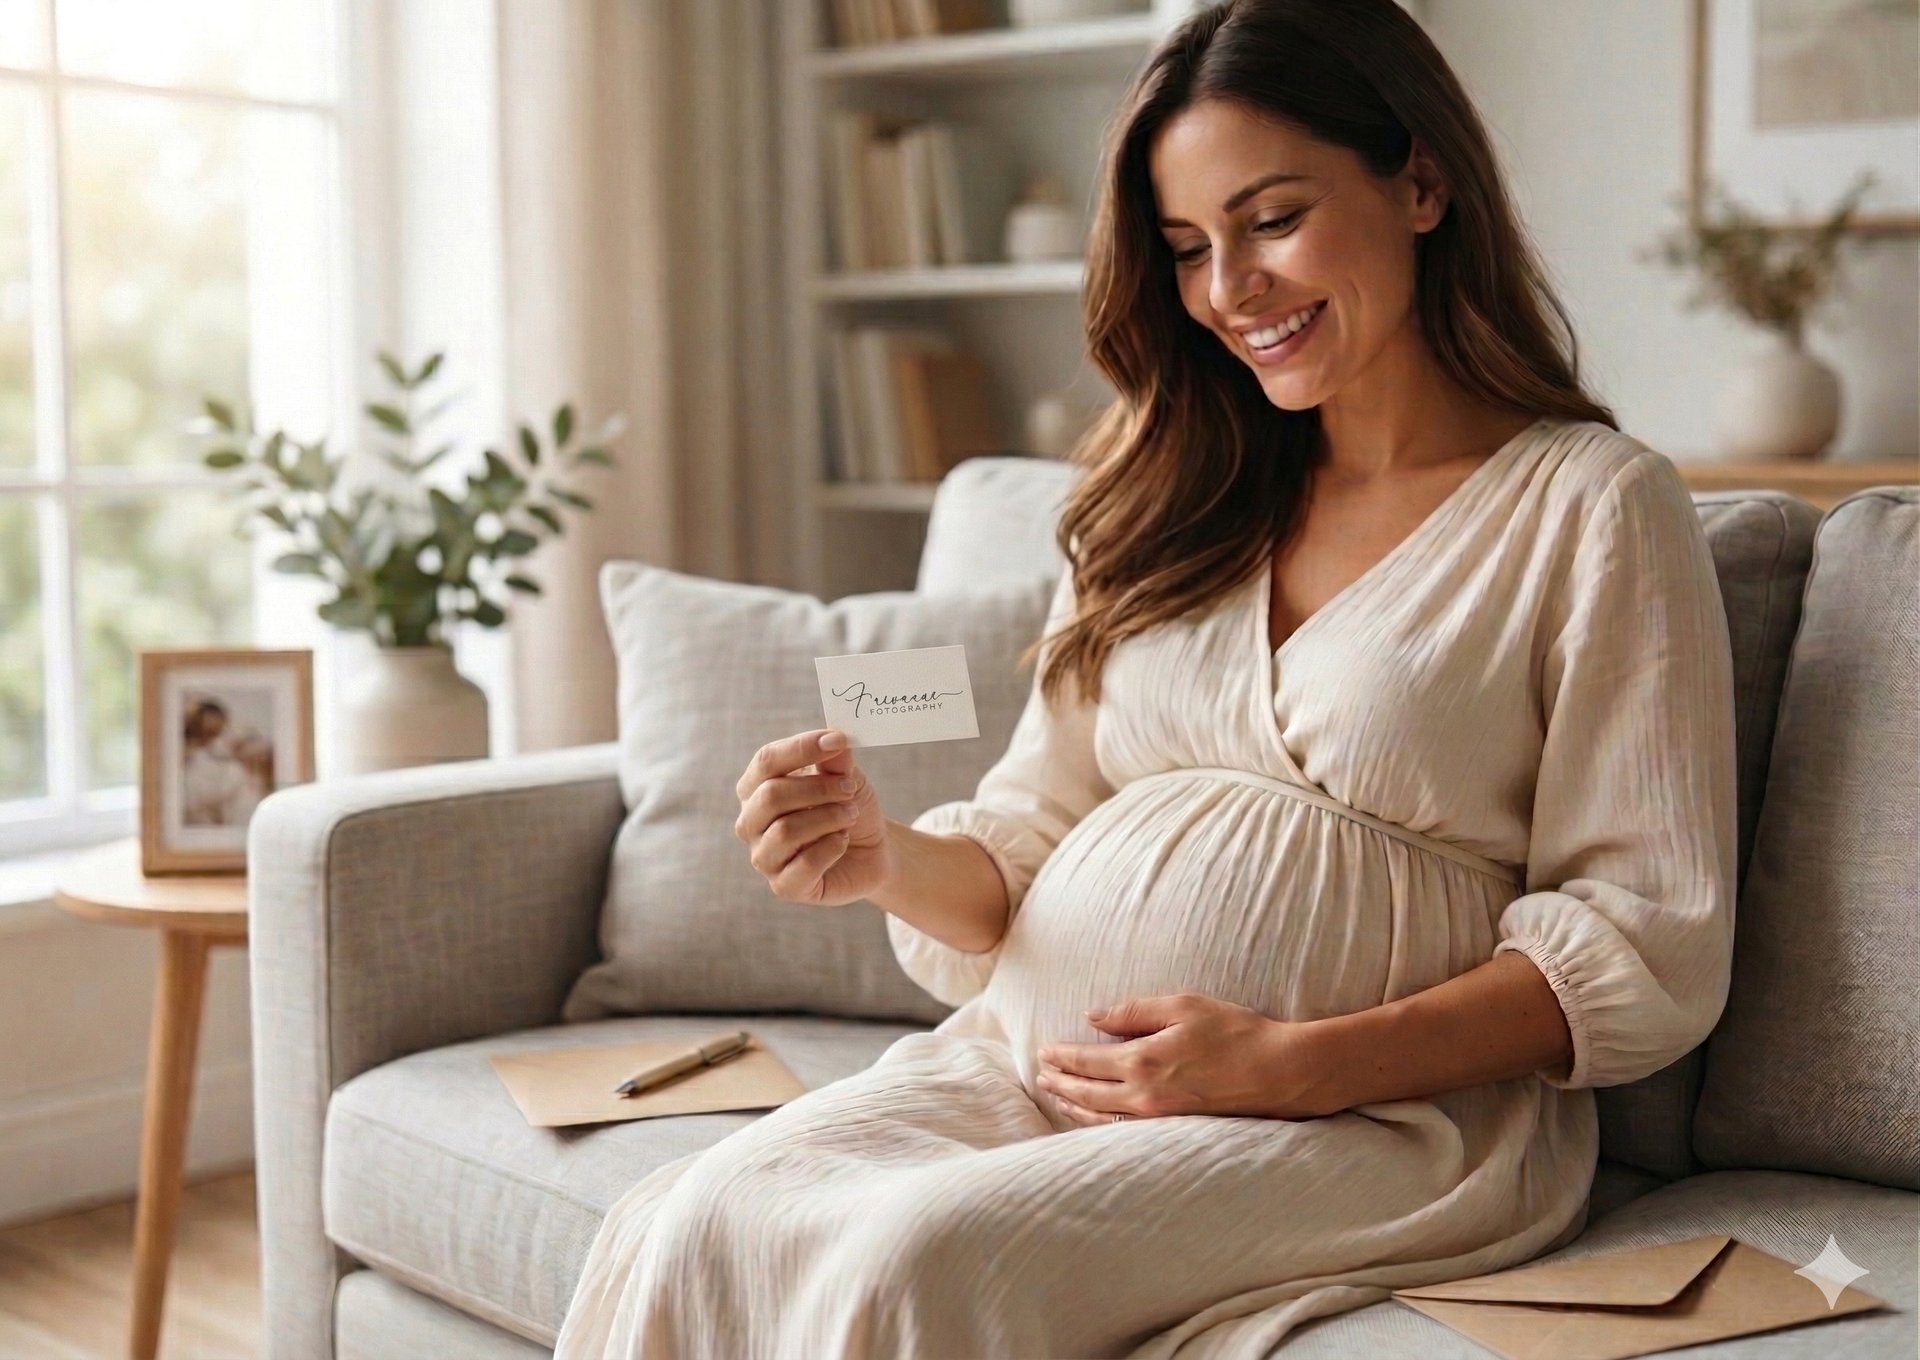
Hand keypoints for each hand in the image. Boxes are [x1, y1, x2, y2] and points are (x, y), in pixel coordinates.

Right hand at [735, 728, 894, 905]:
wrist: (871, 850)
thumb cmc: (848, 807)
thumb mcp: (847, 777)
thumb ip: (837, 761)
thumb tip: (835, 741)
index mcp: (756, 787)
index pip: (766, 761)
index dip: (801, 748)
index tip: (837, 741)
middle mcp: (751, 822)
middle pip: (771, 796)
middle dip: (818, 788)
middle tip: (849, 788)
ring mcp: (764, 856)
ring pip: (785, 831)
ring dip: (827, 818)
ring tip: (849, 815)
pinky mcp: (784, 886)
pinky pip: (803, 864)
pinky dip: (830, 848)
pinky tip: (842, 841)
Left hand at [1034, 992, 1336, 1123]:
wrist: (1280, 1072)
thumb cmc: (1236, 1032)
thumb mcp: (1183, 1006)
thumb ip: (1134, 1012)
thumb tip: (1094, 1017)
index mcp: (1142, 1062)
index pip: (1086, 1062)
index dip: (1061, 1057)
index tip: (1044, 1052)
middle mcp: (1144, 1096)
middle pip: (1087, 1093)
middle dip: (1060, 1083)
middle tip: (1041, 1075)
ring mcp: (1159, 1119)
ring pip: (1102, 1119)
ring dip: (1074, 1107)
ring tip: (1057, 1097)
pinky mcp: (1175, 1130)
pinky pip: (1125, 1133)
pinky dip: (1101, 1125)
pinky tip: (1095, 1119)